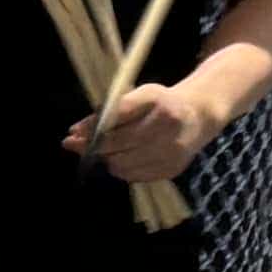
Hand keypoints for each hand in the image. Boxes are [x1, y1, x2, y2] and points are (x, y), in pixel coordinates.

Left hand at [72, 76, 212, 185]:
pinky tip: (121, 159)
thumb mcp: (140, 95)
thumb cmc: (161, 103)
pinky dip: (122, 169)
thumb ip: (110, 110)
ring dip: (107, 159)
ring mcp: (172, 151)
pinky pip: (134, 176)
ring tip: (104, 151)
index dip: (91, 127)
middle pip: (118, 144)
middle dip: (94, 147)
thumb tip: (76, 131)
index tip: (72, 133)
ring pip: (123, 164)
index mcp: (159, 102)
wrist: (199, 115)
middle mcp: (168, 127)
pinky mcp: (172, 169)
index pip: (117, 117)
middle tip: (77, 146)